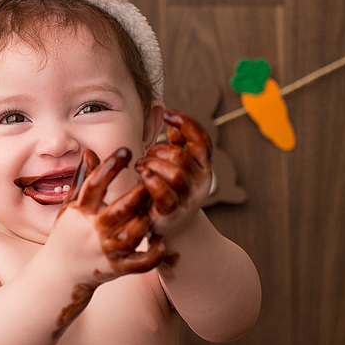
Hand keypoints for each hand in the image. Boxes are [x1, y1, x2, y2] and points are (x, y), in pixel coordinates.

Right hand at [57, 147, 166, 278]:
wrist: (60, 274)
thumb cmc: (67, 235)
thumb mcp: (70, 206)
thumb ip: (82, 179)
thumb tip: (89, 152)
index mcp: (80, 212)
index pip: (95, 185)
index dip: (110, 166)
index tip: (126, 151)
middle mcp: (92, 232)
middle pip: (118, 211)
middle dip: (137, 195)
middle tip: (151, 181)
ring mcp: (105, 252)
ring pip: (130, 237)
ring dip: (145, 223)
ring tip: (153, 210)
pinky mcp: (117, 269)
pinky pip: (139, 264)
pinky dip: (153, 254)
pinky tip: (161, 240)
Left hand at [135, 109, 211, 235]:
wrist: (174, 231)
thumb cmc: (169, 190)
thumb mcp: (176, 165)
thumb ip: (176, 143)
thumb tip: (170, 118)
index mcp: (203, 165)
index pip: (201, 138)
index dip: (186, 122)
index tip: (167, 114)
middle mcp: (201, 181)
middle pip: (181, 156)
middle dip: (158, 150)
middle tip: (145, 156)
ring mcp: (188, 199)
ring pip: (175, 173)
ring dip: (152, 165)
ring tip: (141, 168)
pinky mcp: (171, 214)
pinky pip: (165, 195)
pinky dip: (152, 182)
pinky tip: (143, 177)